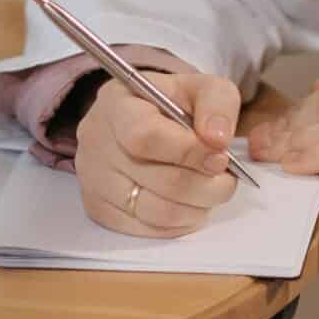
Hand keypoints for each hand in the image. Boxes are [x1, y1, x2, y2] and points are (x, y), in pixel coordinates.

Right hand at [74, 70, 240, 238]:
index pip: (146, 137)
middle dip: (207, 185)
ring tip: (209, 190)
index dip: (190, 152)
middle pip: (161, 181)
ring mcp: (93, 180)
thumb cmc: (169, 104)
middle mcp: (96, 142)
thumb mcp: (199, 87)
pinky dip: (179, 223)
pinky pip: (148, 230)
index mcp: (117, 104)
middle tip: (225, 178)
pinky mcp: (98, 209)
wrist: (135, 121)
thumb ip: (217, 103)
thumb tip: (218, 140)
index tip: (220, 156)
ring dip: (197, 207)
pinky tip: (187, 204)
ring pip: (157, 212)